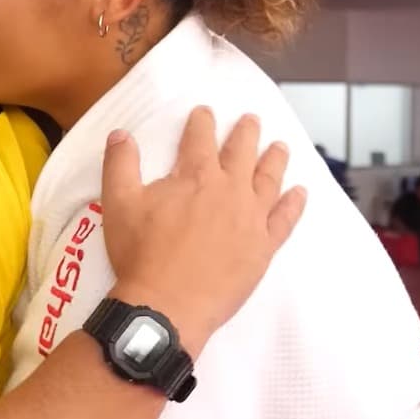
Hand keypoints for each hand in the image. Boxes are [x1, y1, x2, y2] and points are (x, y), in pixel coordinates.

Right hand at [101, 108, 305, 354]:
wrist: (168, 305)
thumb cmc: (141, 253)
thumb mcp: (119, 203)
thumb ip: (120, 163)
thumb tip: (121, 134)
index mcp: (196, 175)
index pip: (201, 138)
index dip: (202, 122)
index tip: (205, 112)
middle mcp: (230, 190)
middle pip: (242, 153)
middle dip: (246, 133)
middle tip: (251, 120)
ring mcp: (251, 219)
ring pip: (269, 180)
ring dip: (275, 160)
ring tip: (280, 147)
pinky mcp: (263, 247)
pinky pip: (285, 220)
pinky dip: (294, 204)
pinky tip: (300, 193)